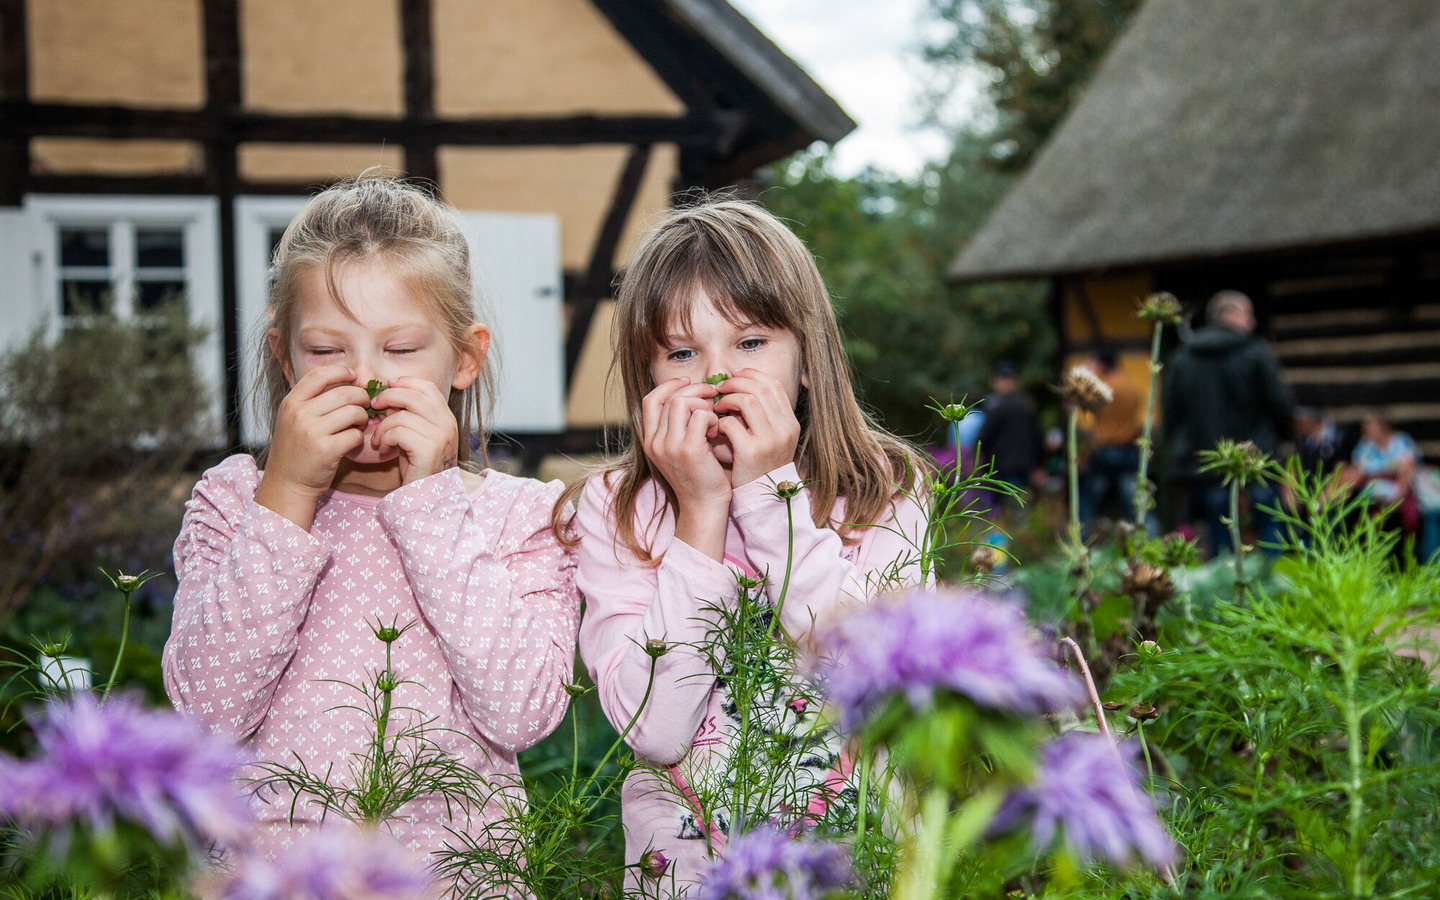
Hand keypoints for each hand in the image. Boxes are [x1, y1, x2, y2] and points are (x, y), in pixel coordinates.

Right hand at [256, 365, 368, 528]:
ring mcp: (312, 432)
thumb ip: (314, 400)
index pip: (320, 375)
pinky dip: (359, 438)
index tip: (354, 377)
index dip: (342, 372)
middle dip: (361, 398)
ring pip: (353, 412)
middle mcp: (299, 414)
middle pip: (344, 393)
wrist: (287, 483)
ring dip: (362, 418)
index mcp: (291, 403)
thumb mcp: (294, 419)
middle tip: (365, 406)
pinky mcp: (326, 450)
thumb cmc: (296, 450)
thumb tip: (350, 381)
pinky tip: (352, 442)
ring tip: (358, 425)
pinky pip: (355, 435)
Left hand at [367, 375, 460, 484]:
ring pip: (402, 415)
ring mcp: (440, 436)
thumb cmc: (417, 466)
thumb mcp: (416, 435)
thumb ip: (408, 415)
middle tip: (374, 407)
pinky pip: (398, 432)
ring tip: (378, 439)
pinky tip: (383, 450)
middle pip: (414, 396)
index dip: (406, 382)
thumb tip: (388, 395)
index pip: (428, 387)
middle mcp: (447, 424)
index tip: (388, 386)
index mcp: (446, 418)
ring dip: (383, 426)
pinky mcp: (428, 449)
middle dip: (388, 397)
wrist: (426, 496)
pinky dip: (385, 439)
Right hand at [642, 377, 729, 557]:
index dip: (670, 386)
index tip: (689, 383)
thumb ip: (680, 426)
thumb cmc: (699, 478)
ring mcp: (669, 446)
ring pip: (682, 402)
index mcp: (650, 440)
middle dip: (695, 391)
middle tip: (713, 395)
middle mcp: (655, 442)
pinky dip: (713, 417)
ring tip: (715, 417)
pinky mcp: (688, 450)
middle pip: (670, 397)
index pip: (650, 400)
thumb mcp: (682, 450)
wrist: (704, 507)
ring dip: (703, 403)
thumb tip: (695, 395)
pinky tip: (719, 430)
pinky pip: (700, 416)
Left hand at [712, 368, 800, 487]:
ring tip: (717, 406)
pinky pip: (732, 423)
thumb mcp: (770, 439)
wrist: (762, 499)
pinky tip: (716, 427)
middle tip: (720, 388)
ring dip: (727, 399)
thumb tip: (740, 384)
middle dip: (736, 383)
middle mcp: (784, 429)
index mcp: (790, 423)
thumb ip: (762, 415)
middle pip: (760, 388)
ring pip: (747, 400)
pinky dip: (720, 421)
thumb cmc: (760, 466)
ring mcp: (770, 441)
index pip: (773, 385)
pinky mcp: (751, 452)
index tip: (734, 375)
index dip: (752, 375)